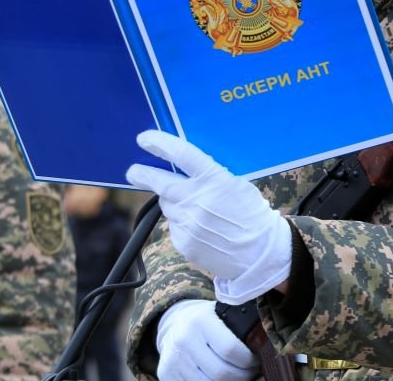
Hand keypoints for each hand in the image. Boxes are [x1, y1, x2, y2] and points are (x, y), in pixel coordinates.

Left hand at [126, 130, 291, 304]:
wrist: (260, 253)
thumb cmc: (251, 214)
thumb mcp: (237, 185)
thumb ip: (211, 175)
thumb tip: (185, 166)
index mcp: (214, 180)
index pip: (181, 155)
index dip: (159, 144)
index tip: (144, 139)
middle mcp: (197, 201)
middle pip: (159, 182)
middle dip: (141, 174)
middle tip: (132, 171)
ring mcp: (188, 223)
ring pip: (167, 205)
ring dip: (173, 201)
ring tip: (195, 207)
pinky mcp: (184, 242)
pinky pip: (174, 226)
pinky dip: (182, 222)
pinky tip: (201, 227)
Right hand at [155, 299, 258, 380]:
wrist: (173, 323)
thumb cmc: (206, 320)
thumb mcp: (220, 314)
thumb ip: (237, 327)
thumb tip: (264, 345)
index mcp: (200, 321)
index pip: (231, 349)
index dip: (249, 361)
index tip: (257, 361)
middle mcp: (184, 340)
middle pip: (221, 373)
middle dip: (243, 377)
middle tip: (252, 373)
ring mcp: (174, 359)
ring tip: (239, 377)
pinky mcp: (166, 374)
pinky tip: (223, 380)